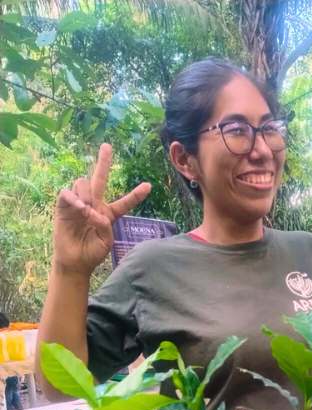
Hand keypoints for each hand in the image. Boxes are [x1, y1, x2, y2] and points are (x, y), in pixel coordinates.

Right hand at [52, 143, 150, 277]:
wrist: (76, 261)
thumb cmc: (92, 252)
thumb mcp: (106, 241)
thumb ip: (105, 226)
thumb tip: (94, 212)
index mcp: (109, 214)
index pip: (125, 202)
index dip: (136, 195)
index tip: (149, 186)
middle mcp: (94, 204)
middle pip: (99, 179)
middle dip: (103, 162)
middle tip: (107, 146)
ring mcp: (78, 203)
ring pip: (82, 182)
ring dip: (87, 192)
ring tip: (88, 208)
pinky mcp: (64, 207)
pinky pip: (67, 193)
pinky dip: (74, 198)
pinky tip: (81, 207)